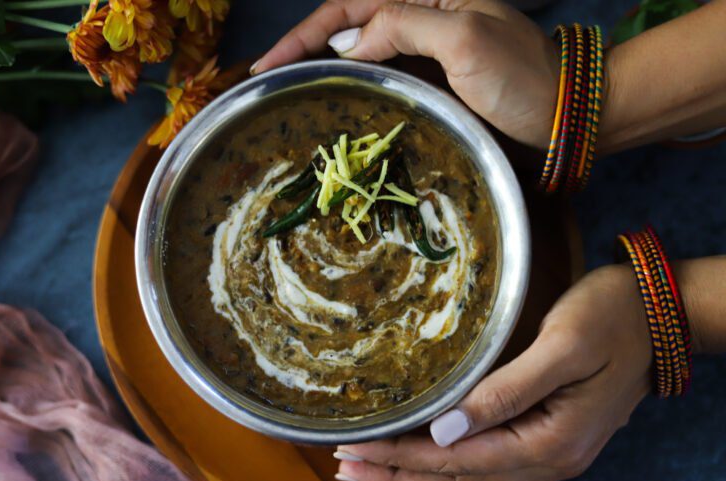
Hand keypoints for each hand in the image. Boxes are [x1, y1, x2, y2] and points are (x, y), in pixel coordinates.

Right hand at [253, 0, 560, 148]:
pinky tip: (336, 97)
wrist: (565, 117)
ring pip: (362, 50)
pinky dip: (354, 84)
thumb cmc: (521, 77)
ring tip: (289, 90)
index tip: (268, 63)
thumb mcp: (462, 39)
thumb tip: (347, 45)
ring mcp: (426, 49)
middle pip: (349, 24)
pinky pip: (383, 74)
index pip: (350, 6)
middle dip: (305, 47)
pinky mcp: (433, 79)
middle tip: (267, 79)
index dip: (305, 33)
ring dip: (325, 66)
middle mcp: (422, 15)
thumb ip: (402, 26)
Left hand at [333, 265, 652, 480]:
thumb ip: (505, 392)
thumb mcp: (561, 345)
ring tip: (376, 476)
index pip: (457, 459)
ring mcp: (557, 462)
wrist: (657, 314)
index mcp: (550, 440)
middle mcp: (553, 464)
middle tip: (345, 464)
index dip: (400, 455)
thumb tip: (446, 431)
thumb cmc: (609, 317)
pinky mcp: (557, 449)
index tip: (355, 446)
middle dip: (398, 478)